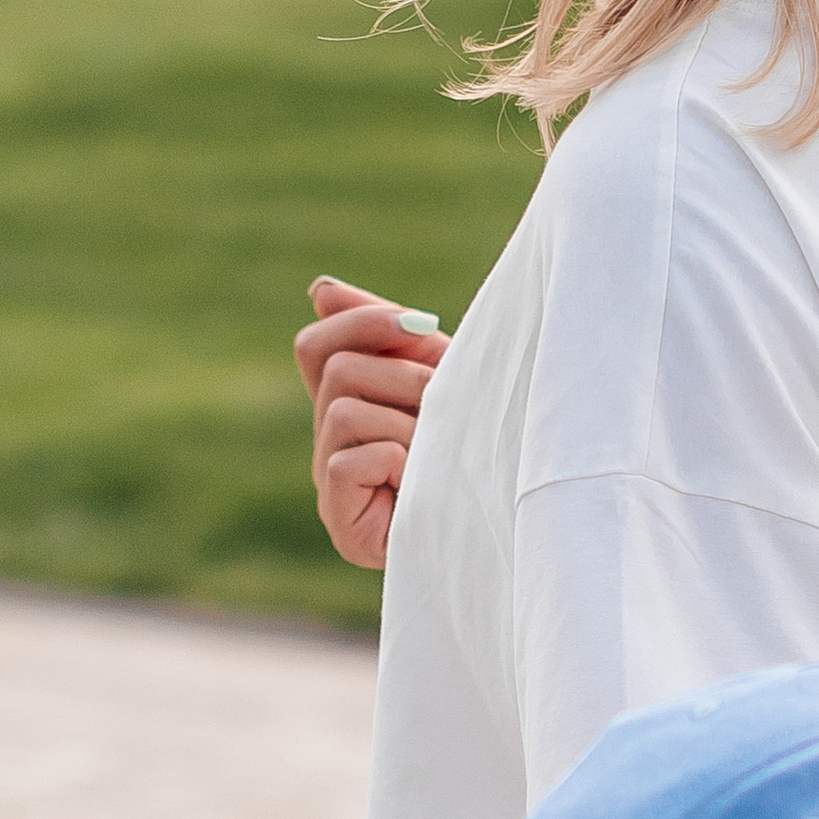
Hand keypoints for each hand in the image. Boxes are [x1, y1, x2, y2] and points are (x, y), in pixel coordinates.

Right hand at [294, 275, 449, 571]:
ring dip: (406, 423)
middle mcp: (330, 440)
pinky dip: (394, 462)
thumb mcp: (439, 377)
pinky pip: (348, 460)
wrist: (503, 529)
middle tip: (442, 405)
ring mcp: (329, 482)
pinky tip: (418, 482)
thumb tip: (320, 289)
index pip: (315, 347)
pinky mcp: (340, 522)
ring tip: (436, 450)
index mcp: (348, 402)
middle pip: (335, 370)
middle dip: (404, 377)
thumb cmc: (476, 447)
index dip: (361, 323)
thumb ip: (389, 335)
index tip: (421, 326)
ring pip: (341, 411)